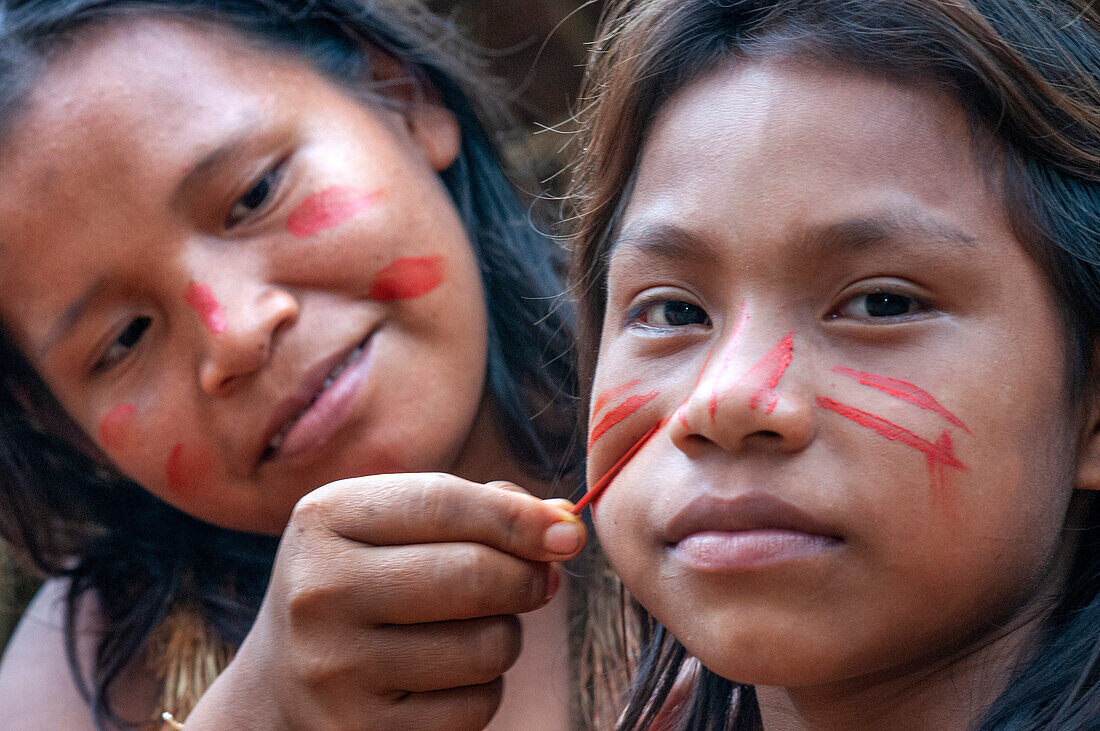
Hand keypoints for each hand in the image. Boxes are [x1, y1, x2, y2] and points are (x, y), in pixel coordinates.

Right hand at [184, 474, 585, 730]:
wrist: (283, 683)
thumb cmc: (366, 583)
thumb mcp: (392, 526)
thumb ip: (475, 508)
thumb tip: (561, 527)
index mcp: (326, 519)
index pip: (444, 502)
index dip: (519, 518)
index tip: (568, 535)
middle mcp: (319, 591)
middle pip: (472, 575)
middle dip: (526, 579)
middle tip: (537, 582)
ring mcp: (335, 668)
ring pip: (486, 646)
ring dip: (506, 636)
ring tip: (475, 629)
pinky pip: (475, 706)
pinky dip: (484, 689)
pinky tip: (449, 677)